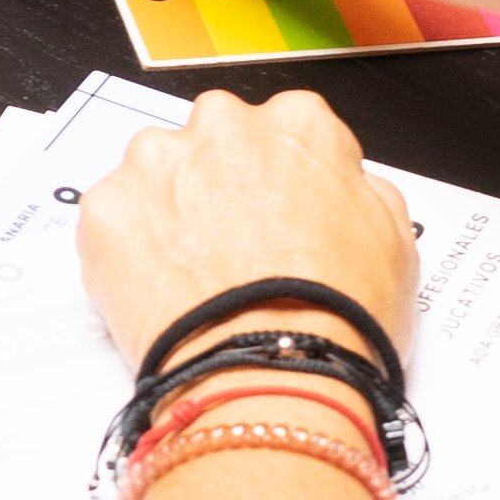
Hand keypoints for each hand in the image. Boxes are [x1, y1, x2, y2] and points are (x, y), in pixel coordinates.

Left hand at [76, 90, 416, 378]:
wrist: (273, 375)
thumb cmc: (337, 320)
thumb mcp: (394, 242)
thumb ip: (359, 190)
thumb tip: (339, 186)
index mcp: (298, 124)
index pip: (285, 129)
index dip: (281, 179)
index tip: (277, 216)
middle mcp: (223, 125)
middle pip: (213, 140)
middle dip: (217, 183)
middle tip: (231, 250)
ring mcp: (156, 162)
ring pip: (155, 174)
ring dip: (167, 210)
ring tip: (193, 277)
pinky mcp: (106, 208)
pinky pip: (112, 220)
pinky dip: (127, 250)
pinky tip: (160, 292)